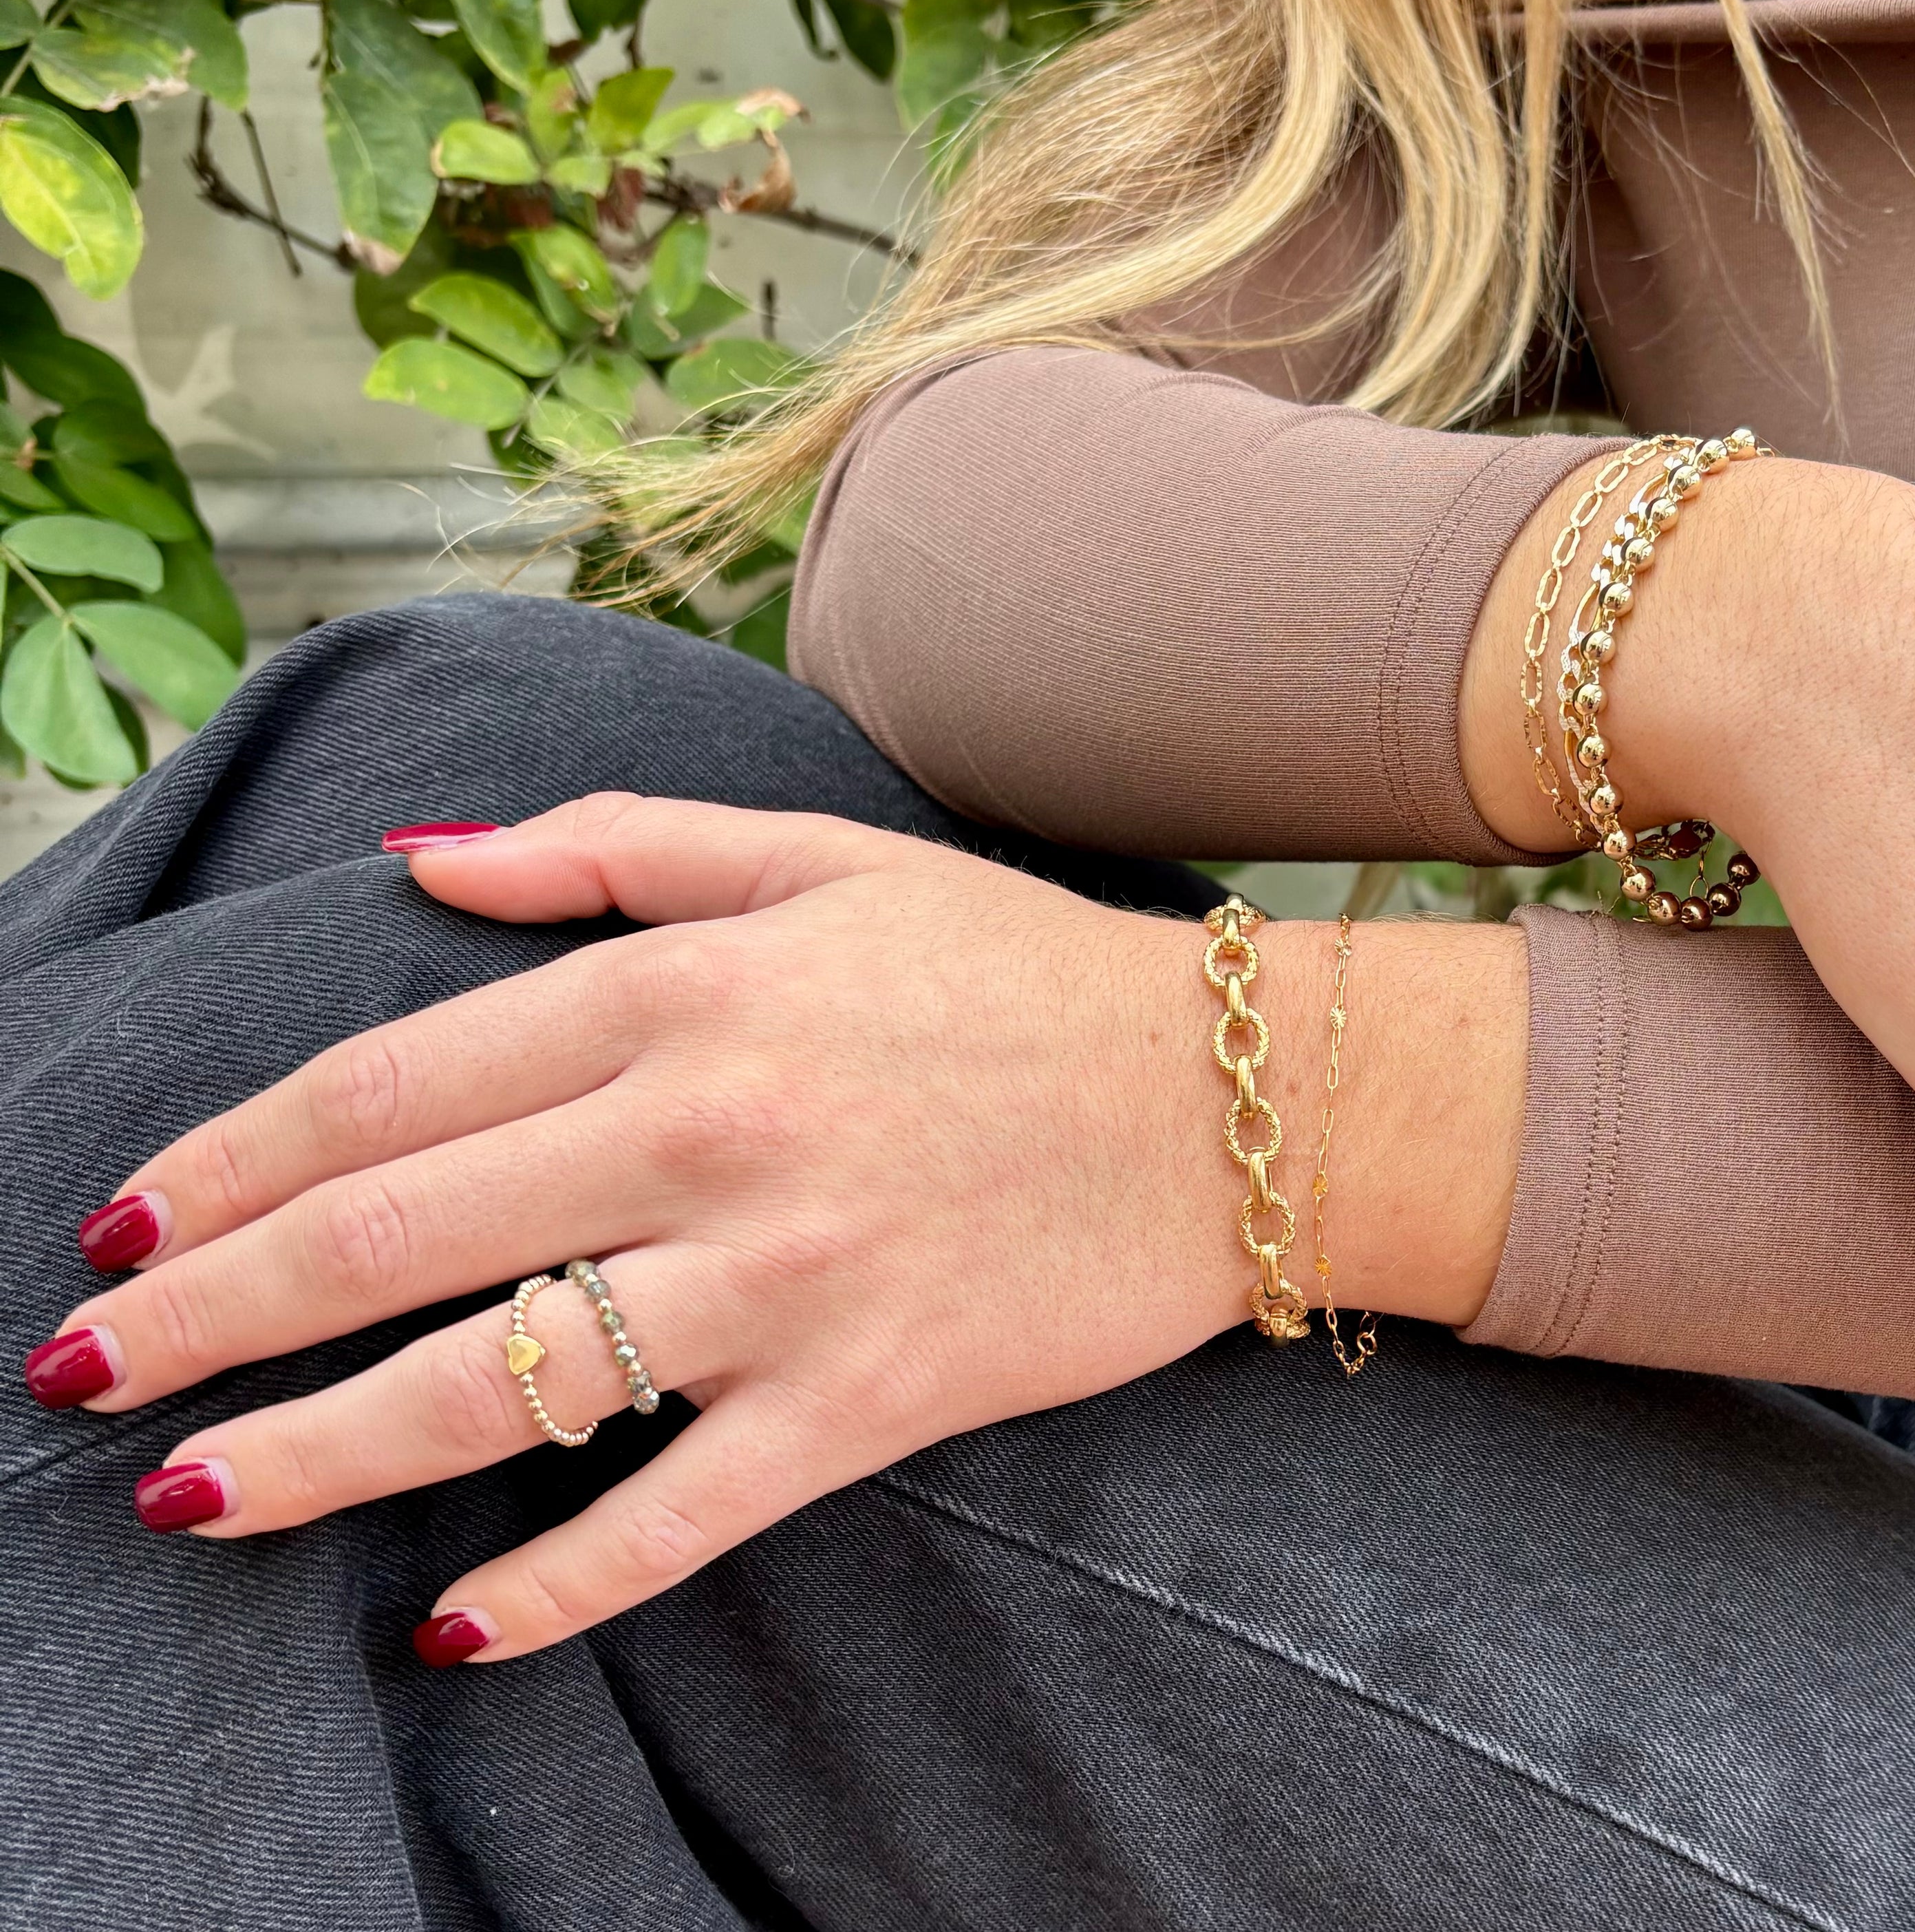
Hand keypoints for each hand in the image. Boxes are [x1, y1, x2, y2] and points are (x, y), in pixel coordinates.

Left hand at [38, 798, 1520, 1660]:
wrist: (1239, 1100)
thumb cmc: (1021, 972)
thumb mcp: (820, 859)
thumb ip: (612, 848)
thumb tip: (419, 866)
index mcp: (684, 991)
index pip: (395, 1083)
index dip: (237, 1160)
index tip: (132, 1225)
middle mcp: (707, 1131)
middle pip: (399, 1234)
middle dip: (214, 1316)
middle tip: (86, 1377)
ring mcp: (785, 1276)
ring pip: (501, 1384)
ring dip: (318, 1455)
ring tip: (189, 1503)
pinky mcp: (868, 1396)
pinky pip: (682, 1507)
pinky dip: (563, 1579)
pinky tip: (454, 1628)